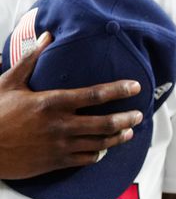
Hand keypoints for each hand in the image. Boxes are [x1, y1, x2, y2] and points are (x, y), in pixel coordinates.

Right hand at [0, 31, 143, 179]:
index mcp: (52, 102)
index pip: (95, 94)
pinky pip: (84, 160)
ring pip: (99, 143)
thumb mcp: (9, 83)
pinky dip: (98, 154)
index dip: (119, 90)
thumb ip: (31, 59)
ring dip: (117, 138)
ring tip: (129, 132)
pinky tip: (103, 149)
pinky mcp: (53, 163)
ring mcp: (58, 146)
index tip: (136, 87)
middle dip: (127, 119)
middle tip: (139, 115)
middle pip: (105, 123)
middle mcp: (60, 125)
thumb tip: (47, 35)